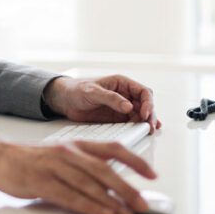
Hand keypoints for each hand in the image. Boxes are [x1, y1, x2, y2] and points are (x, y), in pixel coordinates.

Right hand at [0, 134, 157, 213]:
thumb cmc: (33, 159)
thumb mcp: (63, 155)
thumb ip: (86, 165)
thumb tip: (115, 184)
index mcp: (77, 144)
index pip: (113, 148)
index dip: (135, 161)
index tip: (152, 174)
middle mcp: (68, 152)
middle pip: (104, 169)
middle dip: (127, 188)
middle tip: (143, 203)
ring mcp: (54, 166)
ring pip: (89, 184)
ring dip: (112, 201)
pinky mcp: (41, 181)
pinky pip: (70, 196)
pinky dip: (89, 206)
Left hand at [44, 75, 160, 131]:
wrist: (64, 100)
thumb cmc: (76, 89)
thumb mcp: (92, 91)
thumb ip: (110, 98)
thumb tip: (129, 107)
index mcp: (121, 83)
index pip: (143, 91)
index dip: (148, 103)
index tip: (145, 114)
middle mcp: (125, 95)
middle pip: (145, 104)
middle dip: (150, 115)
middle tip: (149, 127)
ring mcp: (122, 107)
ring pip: (141, 114)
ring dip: (146, 122)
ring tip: (149, 131)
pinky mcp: (117, 118)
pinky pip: (132, 122)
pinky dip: (139, 126)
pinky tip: (145, 131)